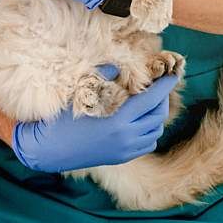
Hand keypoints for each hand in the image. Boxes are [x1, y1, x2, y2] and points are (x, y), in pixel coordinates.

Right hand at [11, 66, 179, 172]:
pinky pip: (147, 144)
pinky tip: (142, 121)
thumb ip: (102, 78)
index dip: (164, 87)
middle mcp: (126, 138)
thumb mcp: (81, 96)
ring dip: (157, 116)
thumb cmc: (62, 121)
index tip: (173, 76)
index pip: (150, 100)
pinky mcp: (121, 158)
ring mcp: (125, 151)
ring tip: (151, 102)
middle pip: (158, 116)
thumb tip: (117, 64)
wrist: (49, 150)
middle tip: (160, 86)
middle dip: (163, 99)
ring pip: (156, 131)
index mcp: (118, 122)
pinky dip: (151, 131)